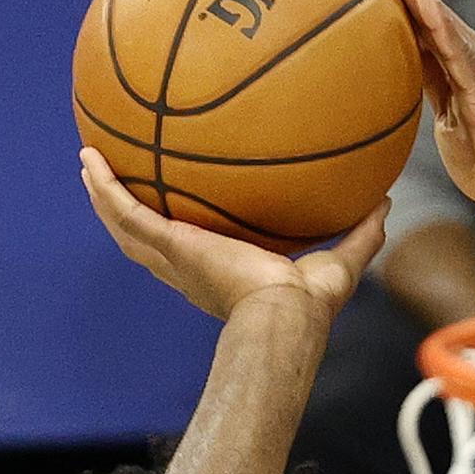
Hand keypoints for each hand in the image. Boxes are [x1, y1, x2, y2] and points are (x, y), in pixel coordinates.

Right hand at [78, 148, 387, 324]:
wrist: (286, 315)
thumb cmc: (311, 305)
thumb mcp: (342, 262)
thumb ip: (362, 233)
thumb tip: (386, 201)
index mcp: (222, 275)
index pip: (194, 254)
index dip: (181, 235)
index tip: (179, 214)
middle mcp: (190, 269)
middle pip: (147, 240)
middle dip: (130, 213)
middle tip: (118, 185)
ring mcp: (175, 259)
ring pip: (125, 226)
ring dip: (104, 197)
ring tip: (88, 165)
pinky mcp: (170, 245)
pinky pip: (126, 211)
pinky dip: (104, 187)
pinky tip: (89, 158)